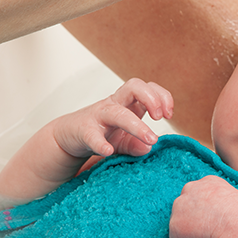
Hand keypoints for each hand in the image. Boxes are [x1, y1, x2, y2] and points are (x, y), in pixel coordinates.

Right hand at [52, 78, 173, 159]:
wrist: (68, 137)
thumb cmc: (100, 134)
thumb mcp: (123, 140)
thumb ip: (136, 144)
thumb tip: (149, 148)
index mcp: (128, 103)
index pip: (148, 87)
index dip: (162, 96)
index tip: (169, 115)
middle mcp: (115, 104)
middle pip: (134, 86)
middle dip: (152, 99)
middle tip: (160, 118)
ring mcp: (98, 115)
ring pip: (118, 112)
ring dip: (137, 125)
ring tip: (150, 139)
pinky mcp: (83, 130)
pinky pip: (92, 134)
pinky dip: (100, 143)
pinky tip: (107, 151)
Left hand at [169, 175, 237, 237]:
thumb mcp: (236, 202)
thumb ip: (221, 203)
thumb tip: (219, 216)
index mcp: (208, 182)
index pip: (200, 199)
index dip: (209, 214)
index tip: (220, 221)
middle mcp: (189, 189)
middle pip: (186, 211)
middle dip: (196, 223)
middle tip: (215, 230)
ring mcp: (179, 207)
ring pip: (182, 228)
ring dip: (194, 236)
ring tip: (212, 235)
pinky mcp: (174, 226)